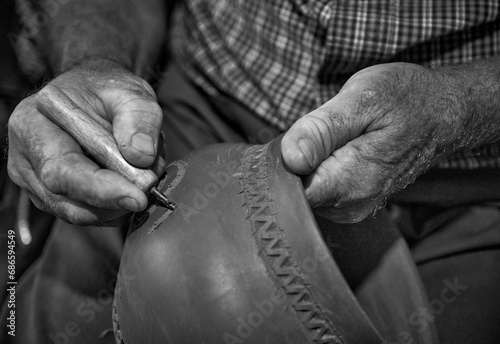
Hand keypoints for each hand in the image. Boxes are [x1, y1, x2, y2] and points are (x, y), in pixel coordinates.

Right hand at [7, 59, 162, 225]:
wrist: (95, 96)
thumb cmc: (105, 90)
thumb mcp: (128, 90)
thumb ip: (137, 116)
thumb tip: (141, 156)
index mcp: (32, 126)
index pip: (61, 170)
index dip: (100, 189)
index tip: (137, 196)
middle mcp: (27, 162)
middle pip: (70, 201)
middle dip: (117, 201)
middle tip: (151, 187)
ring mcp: (39, 186)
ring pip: (85, 213)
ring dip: (121, 202)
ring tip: (143, 170)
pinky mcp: (59, 200)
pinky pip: (93, 215)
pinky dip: (119, 205)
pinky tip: (131, 179)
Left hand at [282, 63, 462, 222]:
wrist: (441, 115)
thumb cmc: (405, 100)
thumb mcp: (362, 98)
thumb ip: (322, 130)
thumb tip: (290, 158)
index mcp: (348, 183)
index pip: (289, 191)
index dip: (281, 165)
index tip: (295, 140)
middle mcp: (349, 206)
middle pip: (295, 190)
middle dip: (295, 160)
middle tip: (323, 130)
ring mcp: (351, 209)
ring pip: (305, 189)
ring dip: (309, 163)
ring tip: (337, 137)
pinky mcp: (352, 204)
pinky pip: (318, 189)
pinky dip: (319, 168)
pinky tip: (339, 149)